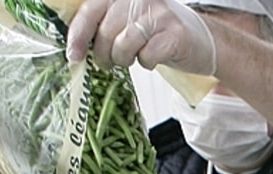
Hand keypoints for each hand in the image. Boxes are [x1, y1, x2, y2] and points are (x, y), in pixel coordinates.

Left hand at [65, 0, 215, 75]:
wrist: (199, 39)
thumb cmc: (157, 31)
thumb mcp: (126, 18)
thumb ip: (103, 22)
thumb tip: (74, 44)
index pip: (90, 10)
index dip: (78, 35)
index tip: (73, 55)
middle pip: (106, 32)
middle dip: (103, 55)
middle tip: (109, 62)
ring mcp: (157, 13)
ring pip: (124, 46)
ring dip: (124, 60)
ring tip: (133, 58)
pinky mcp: (174, 34)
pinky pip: (147, 57)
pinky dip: (147, 64)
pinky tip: (153, 58)